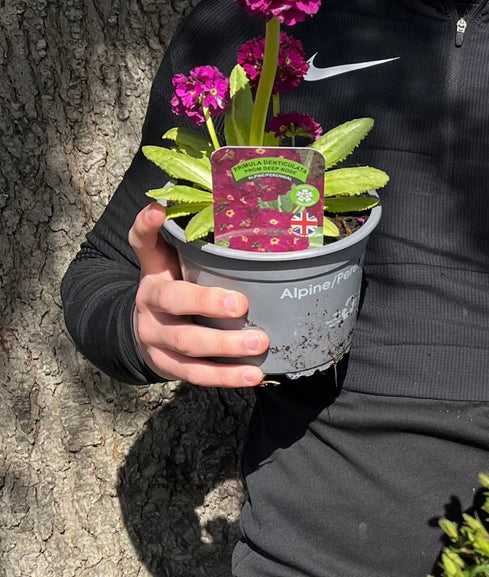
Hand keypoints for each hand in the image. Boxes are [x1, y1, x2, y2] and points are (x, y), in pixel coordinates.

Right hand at [128, 203, 266, 385]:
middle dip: (207, 303)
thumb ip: (179, 237)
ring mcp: (156, 340)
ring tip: (259, 344)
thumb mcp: (168, 262)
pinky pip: (196, 375)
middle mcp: (150, 307)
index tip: (158, 212)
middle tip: (241, 304)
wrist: (141, 332)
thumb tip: (189, 200)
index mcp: (153, 275)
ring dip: (225, 348)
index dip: (147, 228)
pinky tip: (253, 375)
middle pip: (175, 304)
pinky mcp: (168, 367)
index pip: (144, 246)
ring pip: (188, 346)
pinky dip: (226, 376)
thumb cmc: (171, 288)